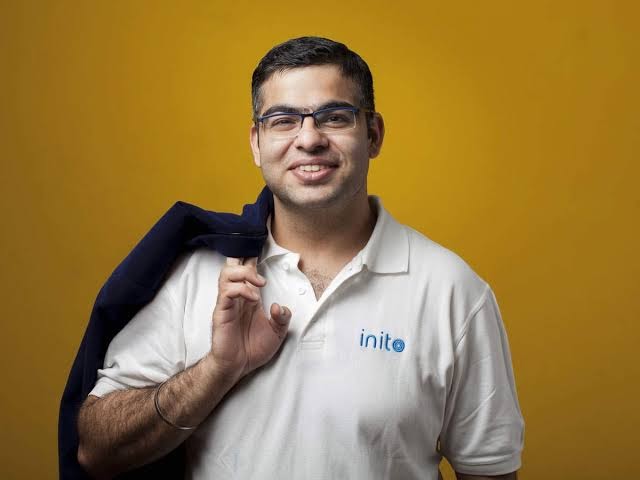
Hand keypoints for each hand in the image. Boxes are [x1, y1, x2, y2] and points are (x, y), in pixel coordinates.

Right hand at [209, 257, 290, 380]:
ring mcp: (227, 302)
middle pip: (233, 265)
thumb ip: (283, 318)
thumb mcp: (278, 333)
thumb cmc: (253, 349)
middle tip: (256, 261)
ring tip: (260, 283)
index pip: (247, 270)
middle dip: (243, 256)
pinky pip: (227, 292)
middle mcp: (237, 296)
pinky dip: (242, 290)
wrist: (237, 366)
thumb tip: (279, 306)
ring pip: (227, 273)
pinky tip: (254, 298)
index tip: (259, 242)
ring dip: (245, 273)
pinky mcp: (221, 311)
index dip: (251, 256)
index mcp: (249, 297)